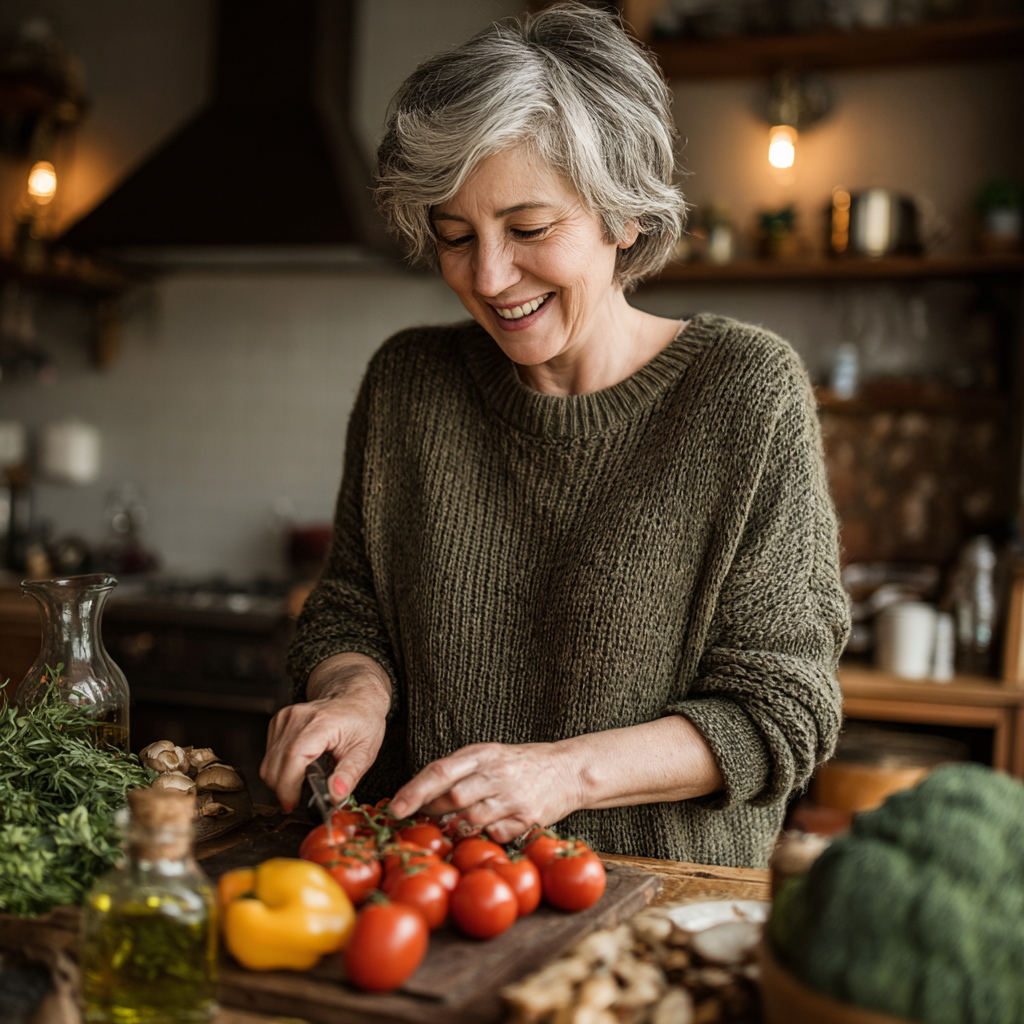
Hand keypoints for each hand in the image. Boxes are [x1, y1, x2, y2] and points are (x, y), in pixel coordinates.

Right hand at [260, 653, 389, 812]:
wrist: (354, 696)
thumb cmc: (362, 721)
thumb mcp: (365, 751)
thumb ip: (349, 775)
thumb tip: (336, 796)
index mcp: (321, 723)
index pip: (293, 758)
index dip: (287, 786)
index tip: (292, 804)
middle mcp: (298, 718)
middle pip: (274, 764)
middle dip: (284, 789)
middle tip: (302, 797)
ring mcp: (285, 717)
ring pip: (268, 762)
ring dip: (282, 779)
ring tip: (306, 776)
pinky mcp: (278, 721)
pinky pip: (269, 754)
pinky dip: (281, 766)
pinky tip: (301, 763)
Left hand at [389, 741, 582, 844]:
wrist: (569, 769)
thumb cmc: (520, 765)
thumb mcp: (489, 756)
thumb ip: (458, 771)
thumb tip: (420, 796)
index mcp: (482, 753)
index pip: (440, 771)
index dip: (414, 791)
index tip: (394, 809)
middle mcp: (496, 773)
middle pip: (452, 797)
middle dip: (431, 813)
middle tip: (419, 822)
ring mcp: (512, 796)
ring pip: (470, 819)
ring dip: (455, 828)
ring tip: (451, 828)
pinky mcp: (527, 818)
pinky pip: (494, 835)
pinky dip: (483, 837)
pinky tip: (485, 830)